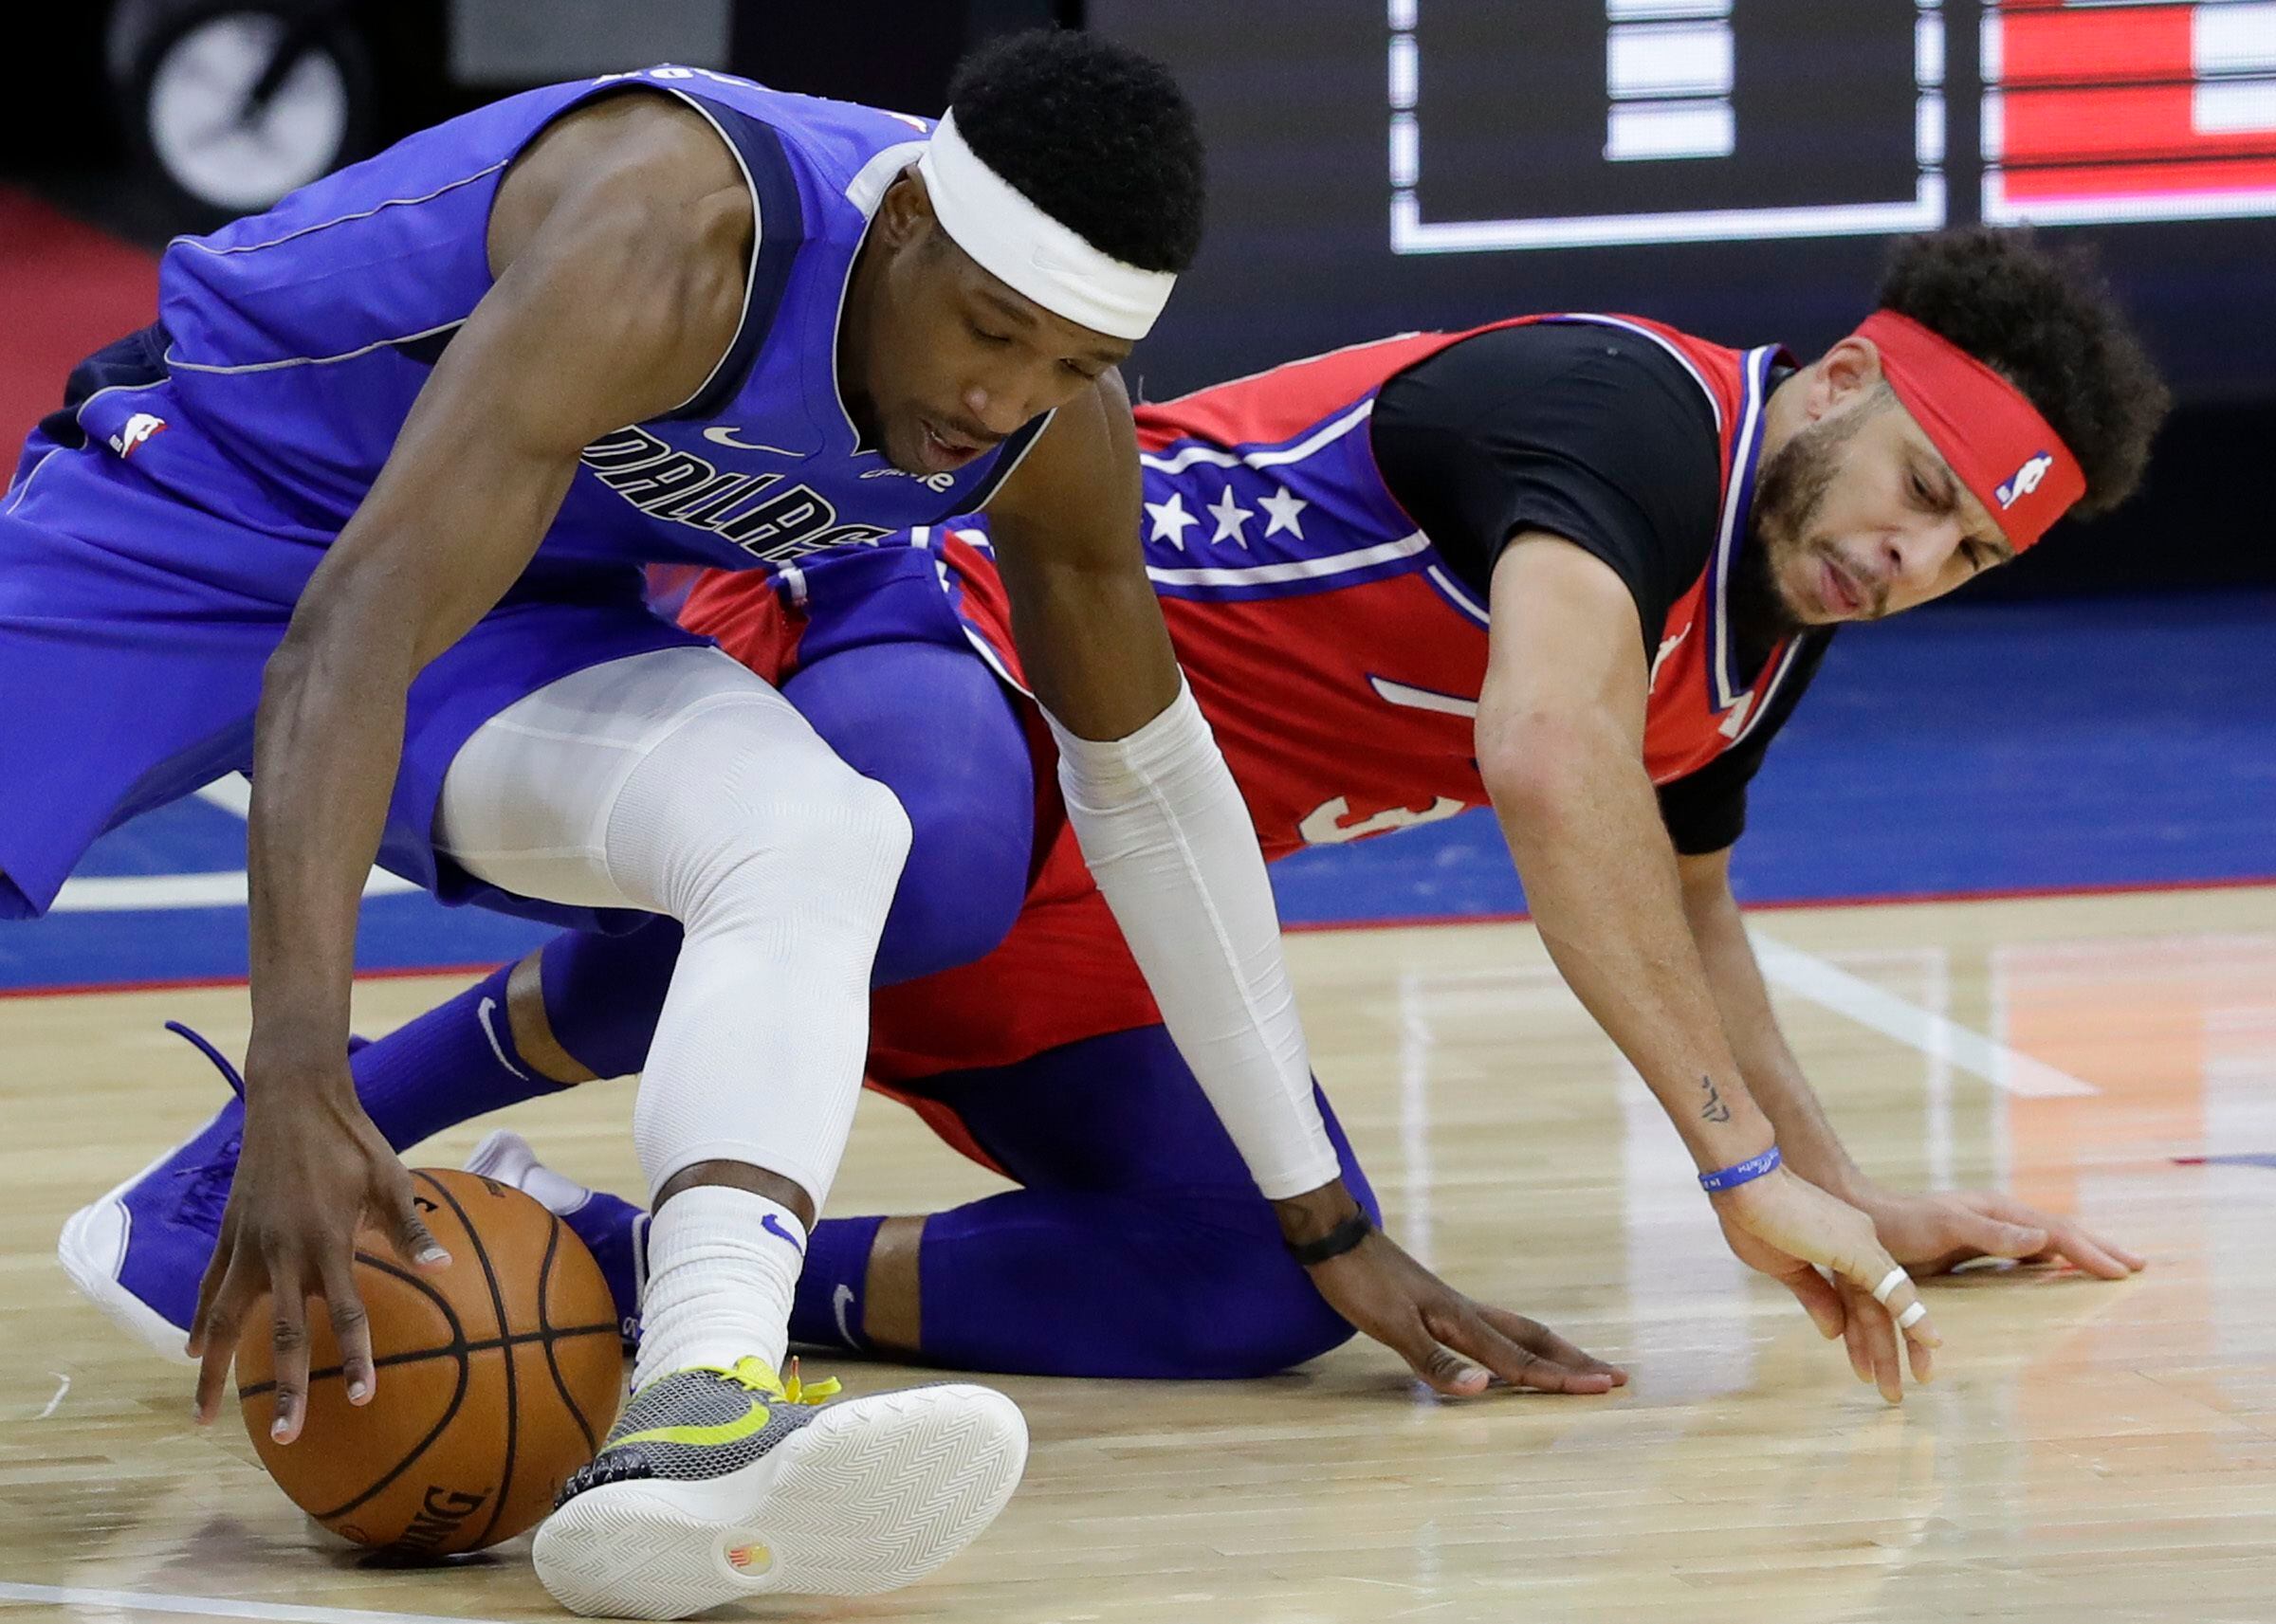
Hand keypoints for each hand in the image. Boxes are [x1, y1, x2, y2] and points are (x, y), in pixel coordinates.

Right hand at [186, 1057, 448, 1443]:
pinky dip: (200, 1323)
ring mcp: (248, 1245)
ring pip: (227, 1322)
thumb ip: (411, 1229)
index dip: (356, 1357)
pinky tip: (194, 1353)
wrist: (293, 1099)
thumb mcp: (391, 1179)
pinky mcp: (227, 1234)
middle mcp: (283, 1251)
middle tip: (285, 1437)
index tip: (363, 1399)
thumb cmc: (352, 1140)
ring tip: (205, 1419)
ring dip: (216, 1373)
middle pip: (283, 1335)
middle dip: (287, 1389)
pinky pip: (209, 1289)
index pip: (346, 1313)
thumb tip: (444, 1269)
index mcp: (329, 1241)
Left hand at [1302, 1227, 1628, 1398]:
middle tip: (1615, 1377)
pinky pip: (1491, 1329)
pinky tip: (1507, 1352)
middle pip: (1532, 1339)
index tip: (1606, 1387)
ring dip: (1550, 1350)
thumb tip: (1481, 1390)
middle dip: (1573, 1361)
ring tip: (1578, 1363)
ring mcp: (1451, 1306)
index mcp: (1460, 1321)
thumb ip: (1434, 1361)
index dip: (1561, 1378)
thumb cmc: (1358, 1282)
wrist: (1333, 1237)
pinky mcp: (1434, 1304)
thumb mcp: (1390, 1325)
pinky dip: (1515, 1345)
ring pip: (1515, 1331)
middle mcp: (1464, 1313)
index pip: (1520, 1359)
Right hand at [1710, 1165, 1939, 1404]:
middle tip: (1895, 1388)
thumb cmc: (1752, 1216)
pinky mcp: (1857, 1249)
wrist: (1742, 1182)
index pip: (1863, 1296)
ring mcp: (1861, 1244)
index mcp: (1839, 1244)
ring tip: (1898, 1388)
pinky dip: (1913, 1315)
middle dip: (1886, 1349)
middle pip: (1882, 1303)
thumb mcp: (1783, 1267)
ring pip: (1888, 1304)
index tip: (1870, 1363)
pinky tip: (1930, 1341)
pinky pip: (1892, 1289)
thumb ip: (1815, 1297)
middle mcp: (1859, 1242)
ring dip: (1895, 1347)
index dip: (1866, 1332)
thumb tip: (1835, 1332)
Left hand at [1851, 1182, 2144, 1279]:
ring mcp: (1988, 1232)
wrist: (1860, 1218)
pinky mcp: (1974, 1247)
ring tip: (2110, 1267)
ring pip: (2046, 1242)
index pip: (2057, 1233)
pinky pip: (2025, 1254)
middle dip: (2098, 1247)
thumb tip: (2047, 1238)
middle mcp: (1998, 1219)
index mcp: (1998, 1212)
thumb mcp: (1945, 1228)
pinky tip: (2058, 1274)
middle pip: (2059, 1233)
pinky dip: (2051, 1262)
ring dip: (2079, 1253)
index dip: (2091, 1252)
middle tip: (2138, 1266)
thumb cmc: (1898, 1225)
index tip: (2126, 1272)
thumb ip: (1992, 1233)